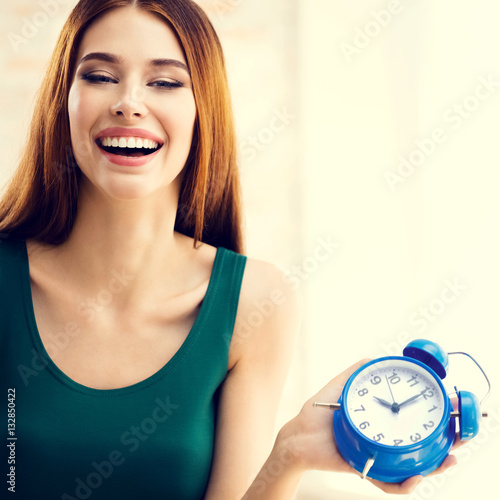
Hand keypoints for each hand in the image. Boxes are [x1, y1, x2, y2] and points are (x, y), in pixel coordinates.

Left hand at [277, 359, 457, 494]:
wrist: (298, 435)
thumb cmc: (319, 411)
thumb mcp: (340, 386)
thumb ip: (357, 371)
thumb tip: (378, 356)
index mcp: (382, 421)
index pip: (414, 421)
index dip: (437, 420)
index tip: (452, 409)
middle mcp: (383, 440)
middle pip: (421, 446)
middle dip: (446, 445)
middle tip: (460, 438)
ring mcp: (377, 457)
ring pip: (413, 468)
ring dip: (434, 466)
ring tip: (448, 459)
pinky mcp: (367, 471)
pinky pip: (390, 484)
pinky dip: (404, 484)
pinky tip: (415, 475)